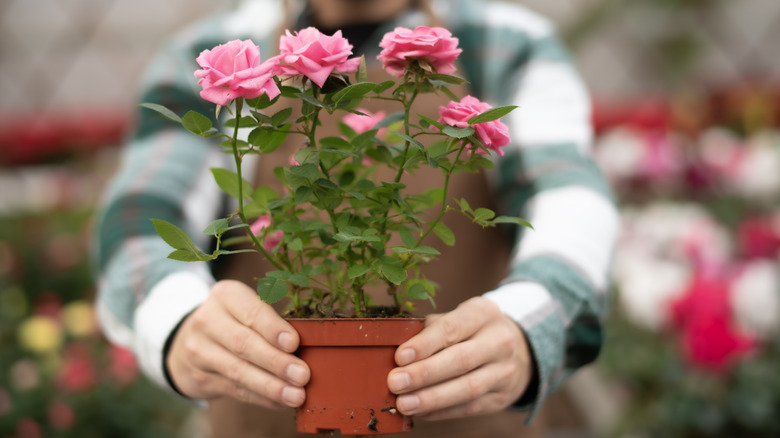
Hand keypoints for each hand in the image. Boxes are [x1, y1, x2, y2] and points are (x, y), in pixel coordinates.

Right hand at [165, 280, 309, 408]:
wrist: (191, 339)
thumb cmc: (236, 320)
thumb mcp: (247, 307)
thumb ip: (272, 321)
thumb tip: (308, 347)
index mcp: (225, 295)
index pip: (251, 312)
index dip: (272, 329)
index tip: (294, 343)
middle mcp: (207, 320)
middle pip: (243, 343)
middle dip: (276, 362)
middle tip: (303, 375)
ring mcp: (199, 351)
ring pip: (238, 371)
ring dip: (271, 386)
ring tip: (296, 395)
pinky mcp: (200, 377)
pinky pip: (235, 390)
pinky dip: (262, 398)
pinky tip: (281, 402)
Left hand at [387, 297, 532, 419]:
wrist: (517, 350)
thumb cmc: (472, 331)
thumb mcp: (458, 317)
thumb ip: (431, 329)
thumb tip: (397, 350)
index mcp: (483, 313)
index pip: (452, 328)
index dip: (425, 344)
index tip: (400, 357)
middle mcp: (499, 340)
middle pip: (460, 360)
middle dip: (424, 374)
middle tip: (395, 382)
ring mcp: (504, 371)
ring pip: (467, 388)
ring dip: (432, 398)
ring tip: (404, 403)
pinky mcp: (501, 396)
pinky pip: (469, 407)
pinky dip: (442, 411)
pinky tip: (421, 412)